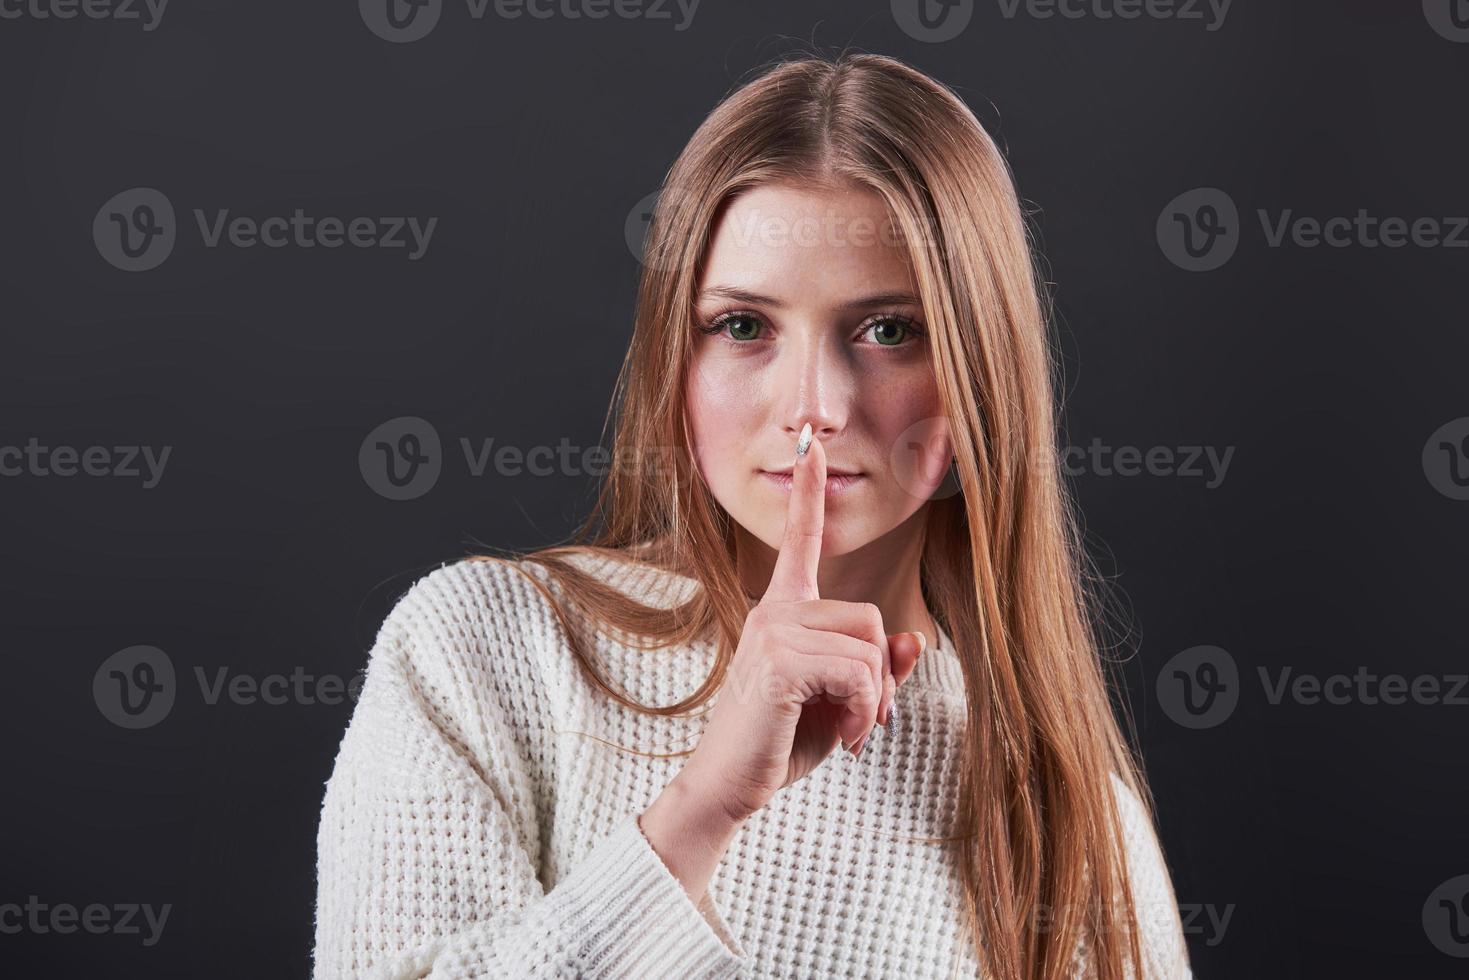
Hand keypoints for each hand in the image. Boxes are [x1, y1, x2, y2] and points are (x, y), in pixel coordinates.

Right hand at [683, 424, 928, 824]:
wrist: (730, 785)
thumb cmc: (782, 741)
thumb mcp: (841, 703)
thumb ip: (876, 669)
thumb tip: (913, 637)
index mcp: (782, 611)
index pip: (799, 542)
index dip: (808, 493)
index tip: (811, 445)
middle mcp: (774, 611)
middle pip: (869, 615)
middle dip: (881, 675)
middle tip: (867, 718)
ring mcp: (772, 633)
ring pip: (868, 647)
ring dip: (875, 701)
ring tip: (851, 732)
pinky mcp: (778, 662)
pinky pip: (859, 673)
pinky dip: (867, 713)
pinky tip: (846, 739)